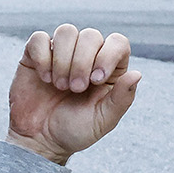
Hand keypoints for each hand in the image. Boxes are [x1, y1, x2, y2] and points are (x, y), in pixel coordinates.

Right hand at [7, 26, 140, 164]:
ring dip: (63, 60)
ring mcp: (60, 53)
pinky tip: (44, 78)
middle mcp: (86, 55)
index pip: (118, 42)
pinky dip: (42, 58)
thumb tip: (137, 74)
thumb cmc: (74, 131)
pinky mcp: (36, 54)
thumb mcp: (103, 120)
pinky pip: (40, 39)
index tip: (95, 80)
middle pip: (90, 35)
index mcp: (109, 69)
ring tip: (59, 85)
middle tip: (74, 89)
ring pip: (66, 32)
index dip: (108, 55)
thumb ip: (122, 99)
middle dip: (82, 63)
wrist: (40, 140)